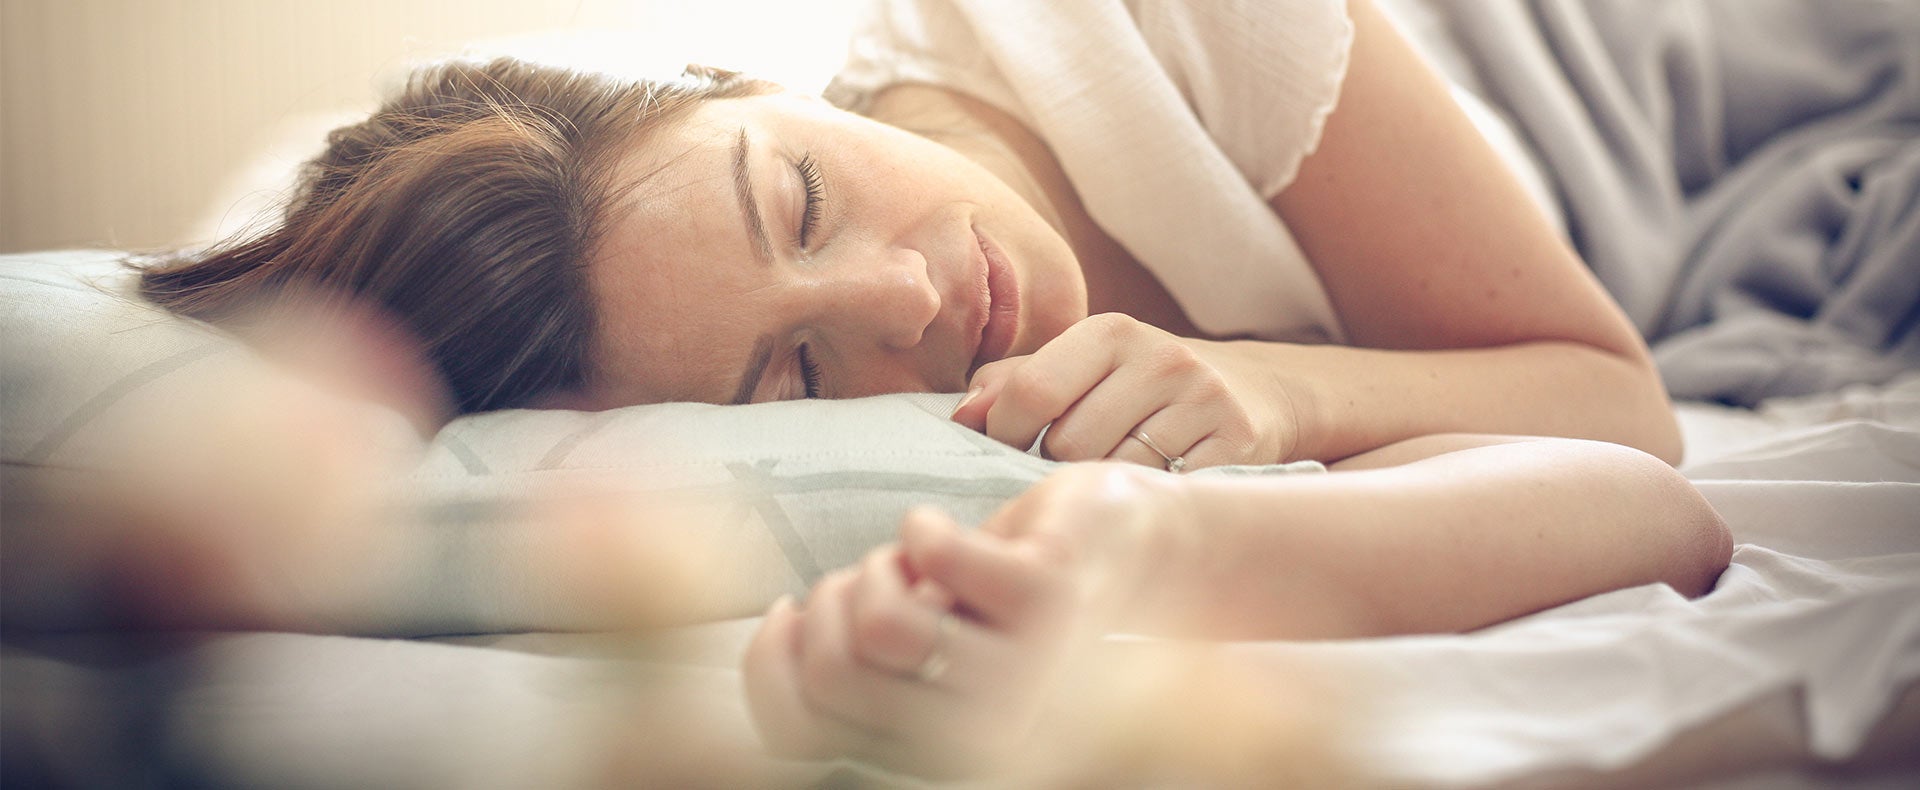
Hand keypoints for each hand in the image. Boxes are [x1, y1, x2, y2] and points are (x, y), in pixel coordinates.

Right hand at [741, 464, 1194, 777]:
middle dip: (832, 600)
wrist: (1126, 547)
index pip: (797, 734)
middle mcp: (978, 740)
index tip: (790, 611)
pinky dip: (923, 525)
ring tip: (920, 565)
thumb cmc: (999, 593)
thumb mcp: (910, 638)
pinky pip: (928, 552)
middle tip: (882, 578)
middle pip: (832, 669)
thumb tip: (777, 628)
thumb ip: (848, 660)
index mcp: (930, 755)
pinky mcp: (1044, 602)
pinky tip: (954, 534)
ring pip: (877, 621)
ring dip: (881, 567)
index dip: (768, 662)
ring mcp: (1019, 675)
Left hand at [951, 313, 1302, 469]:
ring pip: (1115, 475)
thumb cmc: (1139, 386)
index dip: (1001, 433)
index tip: (1001, 451)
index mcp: (1111, 331)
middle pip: (1069, 444)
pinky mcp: (1237, 445)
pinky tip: (1141, 499)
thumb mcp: (1082, 367)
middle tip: (1061, 476)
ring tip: (1100, 488)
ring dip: (1097, 492)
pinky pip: (1163, 493)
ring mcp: (1204, 401)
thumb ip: (1013, 384)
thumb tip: (962, 417)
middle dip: (1053, 469)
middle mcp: (1162, 358)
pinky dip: (1142, 504)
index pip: (1032, 390)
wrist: (1255, 393)